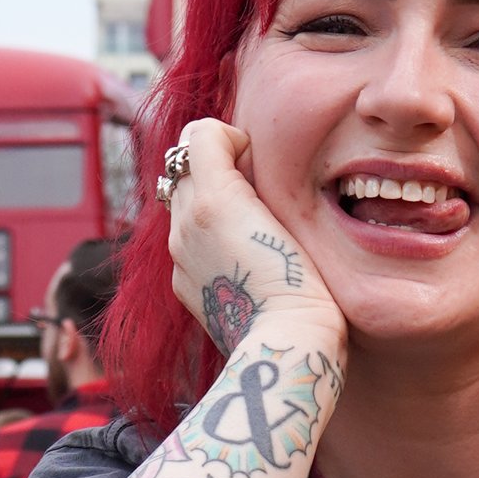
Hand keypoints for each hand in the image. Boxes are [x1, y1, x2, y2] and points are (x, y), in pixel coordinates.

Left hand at [162, 119, 341, 362]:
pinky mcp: (182, 285)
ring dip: (210, 202)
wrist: (286, 344)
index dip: (234, 140)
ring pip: (184, 203)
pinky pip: (186, 242)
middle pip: (187, 166)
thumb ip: (245, 166)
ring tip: (247, 227)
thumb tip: (234, 152)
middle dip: (216, 168)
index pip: (201, 133)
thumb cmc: (299, 279)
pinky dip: (206, 237)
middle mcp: (183, 224)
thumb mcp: (283, 207)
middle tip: (253, 194)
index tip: (257, 165)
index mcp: (210, 198)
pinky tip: (238, 260)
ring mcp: (179, 257)